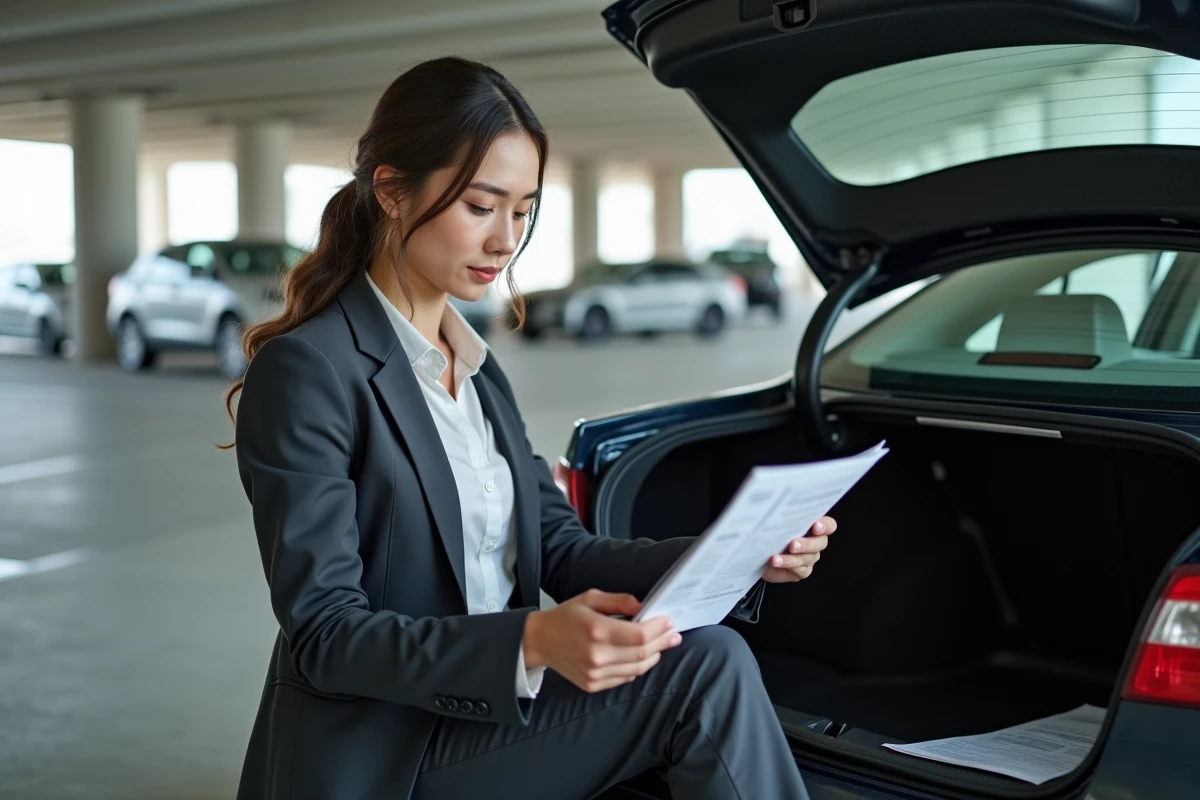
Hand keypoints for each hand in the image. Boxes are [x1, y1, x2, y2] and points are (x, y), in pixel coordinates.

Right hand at [522, 589, 680, 692]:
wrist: (540, 641)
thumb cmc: (566, 616)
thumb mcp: (590, 598)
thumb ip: (618, 601)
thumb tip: (642, 607)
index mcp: (596, 630)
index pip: (639, 634)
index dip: (658, 629)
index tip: (669, 622)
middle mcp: (597, 655)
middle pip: (642, 653)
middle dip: (662, 643)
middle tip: (674, 636)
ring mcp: (595, 673)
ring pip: (636, 669)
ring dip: (653, 656)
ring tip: (661, 646)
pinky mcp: (593, 684)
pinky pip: (624, 678)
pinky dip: (637, 668)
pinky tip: (642, 657)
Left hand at [762, 515, 836, 583]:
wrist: (757, 553)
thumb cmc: (767, 532)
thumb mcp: (772, 521)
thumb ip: (780, 515)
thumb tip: (774, 508)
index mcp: (811, 524)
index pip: (828, 525)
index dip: (825, 526)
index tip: (815, 526)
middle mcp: (814, 541)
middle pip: (821, 543)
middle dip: (807, 544)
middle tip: (792, 545)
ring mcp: (810, 557)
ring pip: (809, 558)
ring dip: (791, 558)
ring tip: (775, 558)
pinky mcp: (802, 570)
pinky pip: (800, 570)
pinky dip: (787, 566)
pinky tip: (776, 562)